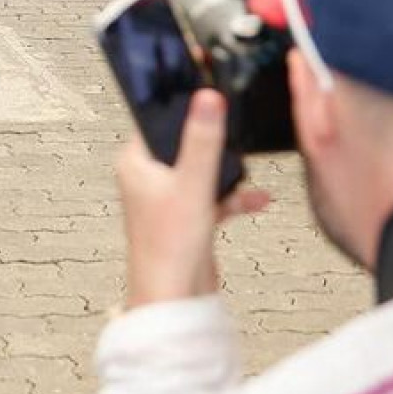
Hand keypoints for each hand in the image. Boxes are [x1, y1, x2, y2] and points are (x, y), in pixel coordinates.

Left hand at [114, 91, 268, 309]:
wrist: (175, 299)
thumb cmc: (169, 248)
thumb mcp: (192, 183)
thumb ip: (202, 139)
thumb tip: (207, 98)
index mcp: (135, 164)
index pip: (157, 121)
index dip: (182, 108)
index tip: (207, 94)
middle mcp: (148, 178)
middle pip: (184, 144)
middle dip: (212, 143)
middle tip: (234, 134)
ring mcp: (168, 199)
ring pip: (201, 171)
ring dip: (226, 173)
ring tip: (248, 171)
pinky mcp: (187, 218)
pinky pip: (213, 197)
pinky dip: (233, 198)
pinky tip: (257, 199)